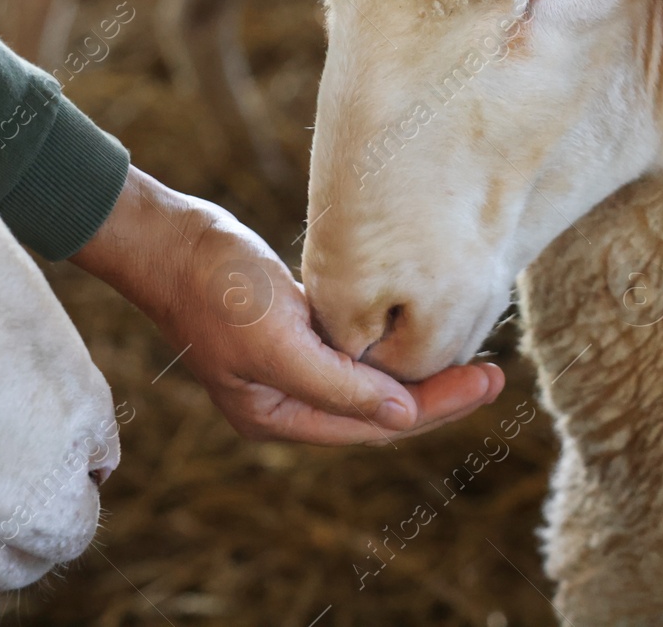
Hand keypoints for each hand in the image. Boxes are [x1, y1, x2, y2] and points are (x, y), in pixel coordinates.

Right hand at [72, 167, 504, 443]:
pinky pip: (354, 347)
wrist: (168, 237)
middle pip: (377, 409)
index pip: (374, 426)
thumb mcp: (278, 339)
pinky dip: (390, 342)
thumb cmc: (215, 286)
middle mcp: (285, 399)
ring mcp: (288, 365)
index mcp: (277, 415)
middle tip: (495, 375)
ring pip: (369, 379)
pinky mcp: (292, 328)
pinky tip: (421, 328)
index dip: (434, 409)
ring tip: (473, 357)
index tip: (486, 383)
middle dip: (436, 394)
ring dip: (418, 370)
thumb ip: (338, 385)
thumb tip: (402, 419)